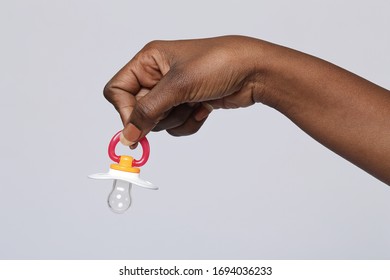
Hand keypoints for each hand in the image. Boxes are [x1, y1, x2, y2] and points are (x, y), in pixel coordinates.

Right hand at [103, 36, 265, 144]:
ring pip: (158, 122)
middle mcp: (157, 76)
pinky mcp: (187, 104)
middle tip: (176, 106)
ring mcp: (173, 92)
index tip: (139, 125)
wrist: (254, 71)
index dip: (125, 110)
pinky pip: (176, 126)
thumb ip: (148, 112)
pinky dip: (189, 123)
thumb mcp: (177, 86)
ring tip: (194, 102)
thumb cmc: (218, 63)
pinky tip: (204, 108)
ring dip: (177, 118)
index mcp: (148, 61)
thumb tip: (127, 135)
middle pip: (138, 110)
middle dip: (159, 115)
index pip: (117, 90)